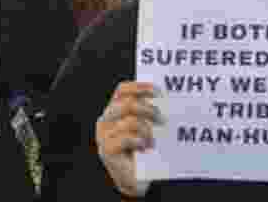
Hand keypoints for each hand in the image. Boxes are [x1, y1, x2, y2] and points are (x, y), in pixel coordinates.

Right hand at [96, 81, 159, 198]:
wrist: (134, 179)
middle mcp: (105, 120)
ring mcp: (103, 135)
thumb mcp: (144, 128)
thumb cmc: (142, 151)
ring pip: (129, 121)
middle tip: (162, 120)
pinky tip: (145, 149)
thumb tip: (163, 100)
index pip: (122, 90)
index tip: (158, 92)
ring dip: (146, 131)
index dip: (140, 87)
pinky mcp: (106, 150)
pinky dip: (139, 142)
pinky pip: (126, 138)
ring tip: (153, 141)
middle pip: (127, 104)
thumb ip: (146, 113)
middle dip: (148, 110)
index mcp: (113, 111)